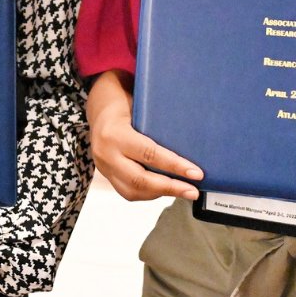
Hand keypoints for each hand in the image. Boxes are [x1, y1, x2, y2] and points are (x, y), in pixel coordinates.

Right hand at [86, 70, 201, 201]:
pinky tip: (164, 189)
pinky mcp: (106, 175)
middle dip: (170, 188)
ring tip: (183, 191)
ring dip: (161, 194)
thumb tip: (192, 138)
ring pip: (133, 191)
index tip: (196, 173)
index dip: (175, 166)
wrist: (98, 108)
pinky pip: (127, 192)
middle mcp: (106, 154)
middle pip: (140, 179)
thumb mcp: (140, 105)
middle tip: (193, 191)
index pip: (148, 154)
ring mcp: (103, 167)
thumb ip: (158, 123)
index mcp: (115, 134)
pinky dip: (149, 193)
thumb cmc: (125, 102)